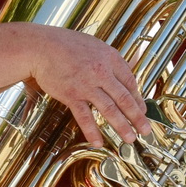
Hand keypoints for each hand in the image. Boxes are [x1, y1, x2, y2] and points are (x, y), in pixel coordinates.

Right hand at [25, 26, 147, 145]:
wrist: (40, 46)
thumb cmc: (65, 44)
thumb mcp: (93, 45)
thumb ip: (107, 60)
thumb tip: (119, 76)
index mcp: (110, 58)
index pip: (130, 81)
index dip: (138, 98)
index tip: (142, 109)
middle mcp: (102, 72)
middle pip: (125, 98)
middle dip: (137, 117)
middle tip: (145, 130)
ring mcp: (87, 84)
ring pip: (110, 109)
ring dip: (122, 126)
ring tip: (130, 138)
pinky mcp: (71, 94)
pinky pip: (85, 117)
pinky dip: (92, 131)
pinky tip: (98, 142)